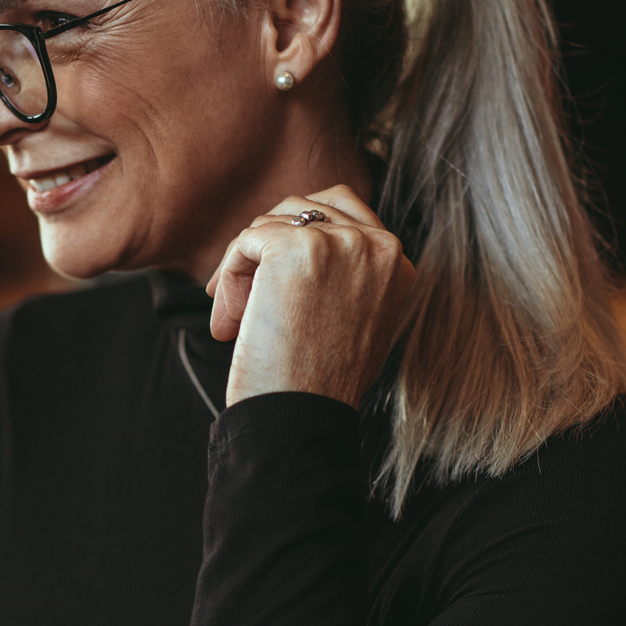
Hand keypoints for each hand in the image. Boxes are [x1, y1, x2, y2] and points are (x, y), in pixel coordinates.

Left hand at [206, 185, 414, 407]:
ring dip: (244, 268)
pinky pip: (246, 241)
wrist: (301, 416)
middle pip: (303, 210)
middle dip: (267, 251)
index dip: (297, 241)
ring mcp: (340, 242)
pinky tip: (231, 321)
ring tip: (237, 319)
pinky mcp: (296, 248)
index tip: (272, 283)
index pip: (343, 211)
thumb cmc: (318, 382)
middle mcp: (378, 245)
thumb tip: (290, 231)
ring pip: (271, 224)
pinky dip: (228, 277)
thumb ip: (344, 273)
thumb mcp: (355, 319)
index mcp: (398, 263)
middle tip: (246, 302)